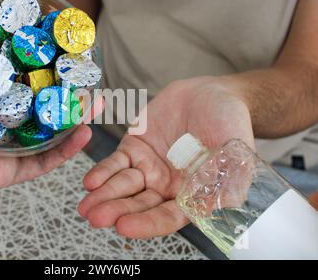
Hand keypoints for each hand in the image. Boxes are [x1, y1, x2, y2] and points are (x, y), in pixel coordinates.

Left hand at [0, 56, 94, 243]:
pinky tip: (83, 132)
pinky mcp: (4, 172)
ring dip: (71, 119)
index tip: (52, 56)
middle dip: (60, 94)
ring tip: (94, 101)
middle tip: (82, 78)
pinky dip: (64, 150)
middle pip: (32, 110)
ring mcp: (0, 150)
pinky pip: (40, 162)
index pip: (9, 86)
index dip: (32, 71)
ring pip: (43, 135)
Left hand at [78, 77, 254, 238]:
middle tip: (96, 218)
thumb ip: (229, 183)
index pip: (166, 217)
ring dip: (104, 196)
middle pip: (138, 204)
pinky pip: (115, 163)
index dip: (146, 223)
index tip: (125, 227)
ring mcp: (148, 167)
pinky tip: (89, 181)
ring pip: (123, 185)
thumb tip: (216, 211)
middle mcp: (166, 186)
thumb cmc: (230, 125)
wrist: (212, 94)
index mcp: (190, 196)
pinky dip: (102, 172)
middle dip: (117, 211)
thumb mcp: (235, 154)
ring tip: (85, 206)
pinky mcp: (134, 148)